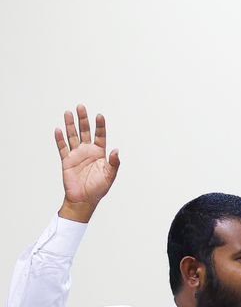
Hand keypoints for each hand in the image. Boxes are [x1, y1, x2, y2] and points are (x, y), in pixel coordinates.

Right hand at [55, 105, 120, 223]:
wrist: (84, 199)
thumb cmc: (99, 188)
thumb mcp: (110, 175)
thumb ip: (114, 163)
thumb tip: (116, 150)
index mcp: (99, 153)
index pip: (100, 136)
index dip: (100, 126)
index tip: (99, 115)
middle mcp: (87, 151)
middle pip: (84, 132)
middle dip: (83, 119)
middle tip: (81, 107)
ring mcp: (76, 155)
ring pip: (72, 136)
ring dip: (70, 125)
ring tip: (68, 112)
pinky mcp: (66, 161)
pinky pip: (62, 148)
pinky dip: (60, 139)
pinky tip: (58, 130)